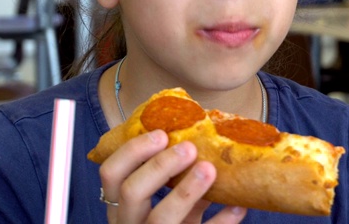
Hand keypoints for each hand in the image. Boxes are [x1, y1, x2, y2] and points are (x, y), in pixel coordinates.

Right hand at [99, 130, 246, 223]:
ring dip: (186, 191)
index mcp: (120, 206)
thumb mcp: (164, 203)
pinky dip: (221, 221)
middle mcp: (130, 223)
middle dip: (160, 166)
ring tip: (210, 169)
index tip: (161, 133)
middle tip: (189, 148)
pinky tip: (238, 206)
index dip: (132, 151)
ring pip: (161, 217)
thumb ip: (173, 180)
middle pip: (131, 192)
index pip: (111, 174)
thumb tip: (202, 140)